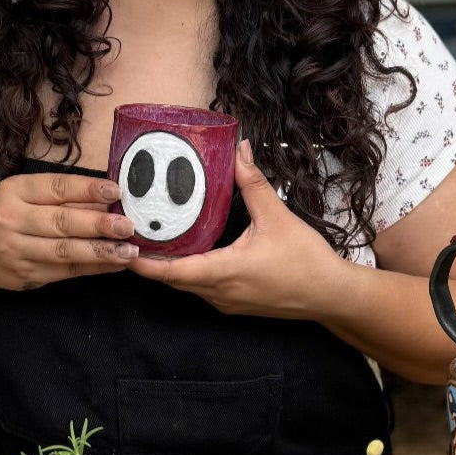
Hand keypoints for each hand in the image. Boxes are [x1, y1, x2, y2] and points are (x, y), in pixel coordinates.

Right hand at [0, 172, 138, 290]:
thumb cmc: (8, 214)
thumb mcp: (23, 194)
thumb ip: (60, 195)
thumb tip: (106, 199)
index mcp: (14, 191)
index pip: (55, 188)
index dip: (86, 189)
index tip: (115, 191)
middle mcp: (12, 220)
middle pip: (61, 223)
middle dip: (98, 225)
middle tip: (127, 225)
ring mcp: (17, 251)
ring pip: (64, 252)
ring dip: (100, 252)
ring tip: (128, 251)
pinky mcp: (27, 275)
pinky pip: (65, 271)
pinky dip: (93, 268)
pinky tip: (114, 264)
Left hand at [129, 139, 344, 317]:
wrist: (333, 296)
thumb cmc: (307, 260)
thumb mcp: (277, 216)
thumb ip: (253, 183)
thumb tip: (239, 150)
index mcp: (225, 273)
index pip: (172, 272)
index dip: (144, 263)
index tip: (122, 247)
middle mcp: (220, 293)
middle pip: (173, 279)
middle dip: (148, 261)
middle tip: (128, 235)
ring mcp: (227, 303)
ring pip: (187, 286)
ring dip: (167, 267)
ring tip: (149, 239)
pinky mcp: (235, 304)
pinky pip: (202, 288)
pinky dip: (187, 272)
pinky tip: (184, 251)